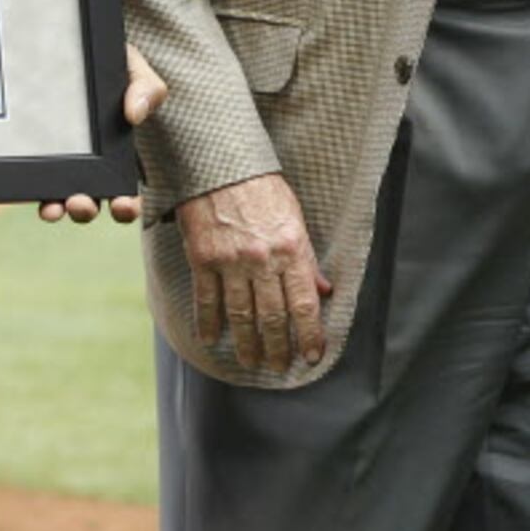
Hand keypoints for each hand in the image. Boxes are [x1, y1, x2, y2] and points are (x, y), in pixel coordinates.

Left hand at [39, 44, 168, 224]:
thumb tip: (135, 114)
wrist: (73, 43)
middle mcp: (87, 166)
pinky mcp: (30, 152)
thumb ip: (146, 87)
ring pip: (56, 198)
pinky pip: (28, 177)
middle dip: (86, 210)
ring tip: (53, 207)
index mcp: (117, 154)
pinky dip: (28, 189)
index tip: (123, 205)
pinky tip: (27, 188)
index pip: (125, 193)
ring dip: (57, 208)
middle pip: (89, 203)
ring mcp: (57, 162)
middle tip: (81, 204)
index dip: (126, 207)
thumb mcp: (133, 67)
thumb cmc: (108, 60)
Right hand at [176, 171, 330, 371]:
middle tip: (277, 367)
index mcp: (292, 248)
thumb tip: (325, 291)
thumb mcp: (295, 218)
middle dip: (278, 347)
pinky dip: (209, 322)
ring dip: (246, 343)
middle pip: (273, 316)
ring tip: (250, 361)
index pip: (305, 303)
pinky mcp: (203, 258)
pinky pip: (207, 299)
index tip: (312, 357)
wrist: (219, 163)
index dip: (310, 335)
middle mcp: (263, 259)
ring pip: (241, 314)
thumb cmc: (262, 188)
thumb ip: (308, 258)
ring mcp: (231, 261)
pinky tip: (212, 339)